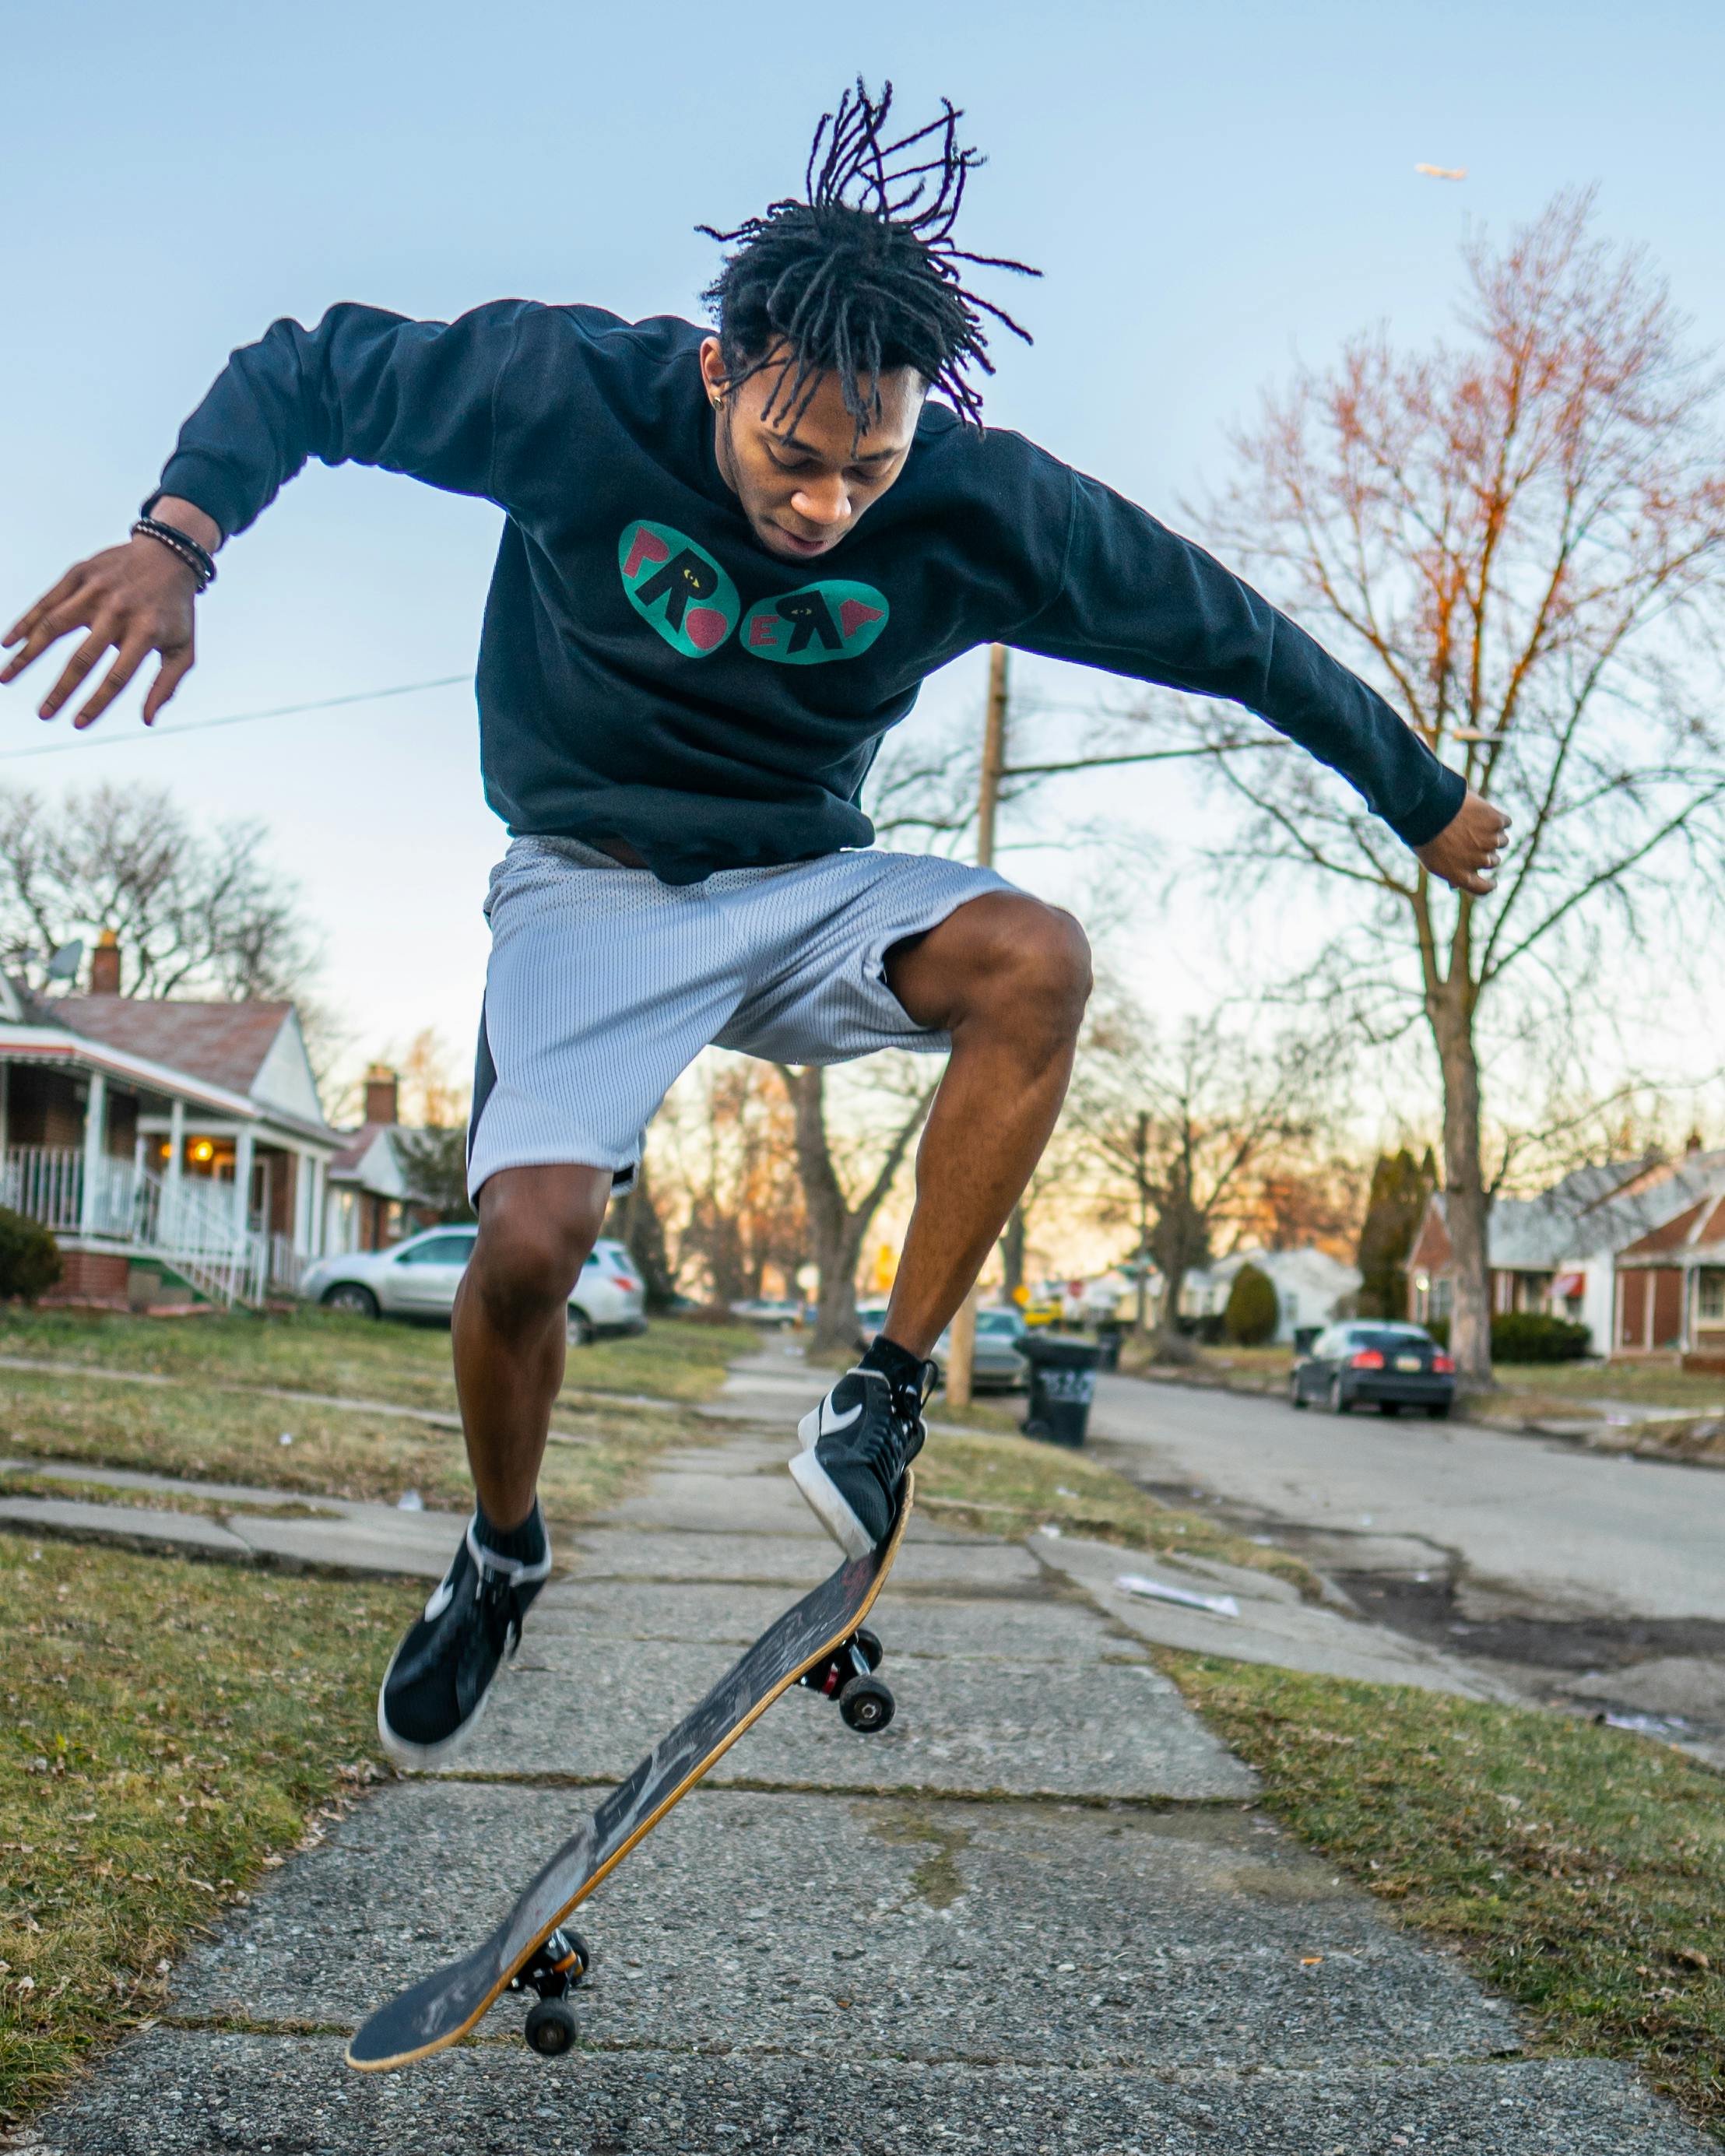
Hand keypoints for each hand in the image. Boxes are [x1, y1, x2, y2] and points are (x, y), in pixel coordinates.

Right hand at [1, 496, 216, 728]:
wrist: (169, 554)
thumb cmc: (175, 610)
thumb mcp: (183, 648)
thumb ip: (166, 685)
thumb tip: (147, 721)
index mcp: (146, 632)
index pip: (117, 676)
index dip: (96, 703)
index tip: (77, 724)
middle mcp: (119, 611)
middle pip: (83, 658)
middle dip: (61, 690)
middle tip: (44, 714)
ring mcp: (96, 590)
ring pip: (53, 627)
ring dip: (27, 656)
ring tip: (6, 678)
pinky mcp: (79, 574)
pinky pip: (46, 601)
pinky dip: (25, 622)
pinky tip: (9, 643)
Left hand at [1414, 789, 1509, 894]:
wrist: (1425, 807)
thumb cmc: (1423, 834)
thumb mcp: (1431, 861)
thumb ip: (1448, 874)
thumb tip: (1455, 886)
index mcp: (1461, 876)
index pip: (1484, 888)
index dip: (1489, 885)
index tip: (1492, 882)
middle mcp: (1479, 862)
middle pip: (1494, 861)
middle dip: (1486, 852)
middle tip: (1472, 837)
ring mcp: (1489, 842)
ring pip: (1502, 841)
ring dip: (1493, 834)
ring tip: (1475, 823)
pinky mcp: (1496, 822)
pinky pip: (1505, 823)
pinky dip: (1497, 818)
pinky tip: (1483, 811)